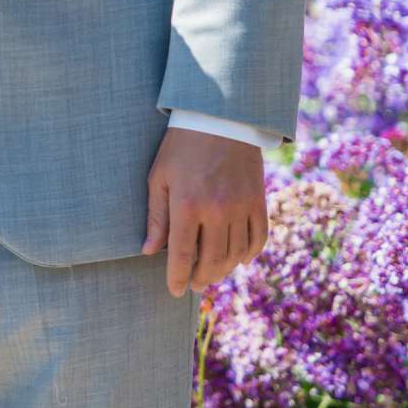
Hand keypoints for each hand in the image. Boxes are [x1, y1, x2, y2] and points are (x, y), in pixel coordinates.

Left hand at [143, 126, 266, 298]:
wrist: (220, 116)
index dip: (176, 278)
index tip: (174, 291)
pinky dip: (250, 254)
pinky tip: (240, 259)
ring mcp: (241, 206)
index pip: (181, 255)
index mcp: (187, 205)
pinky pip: (259, 237)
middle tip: (193, 284)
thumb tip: (148, 252)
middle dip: (201, 278)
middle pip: (211, 260)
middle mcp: (217, 210)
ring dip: (224, 269)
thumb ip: (156, 217)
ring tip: (212, 273)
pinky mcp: (258, 200)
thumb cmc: (181, 146)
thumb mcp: (159, 177)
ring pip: (236, 254)